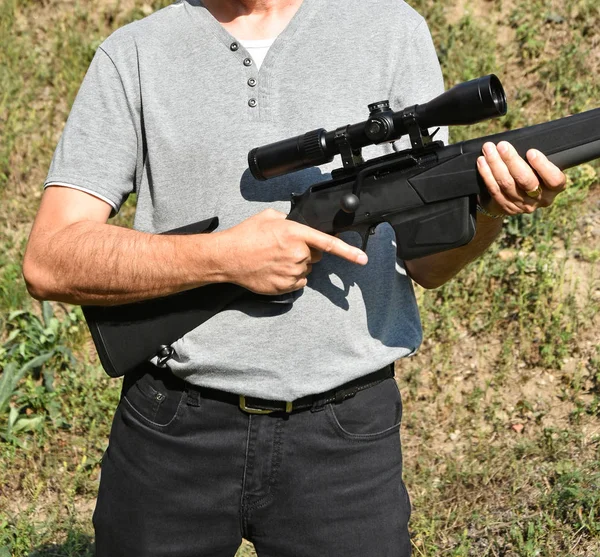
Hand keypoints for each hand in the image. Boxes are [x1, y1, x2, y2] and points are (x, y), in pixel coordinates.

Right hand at [215, 209, 367, 294]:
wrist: (227, 257)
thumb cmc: (245, 236)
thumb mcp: (268, 217)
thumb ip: (288, 219)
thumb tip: (295, 226)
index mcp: (295, 233)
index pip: (328, 243)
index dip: (349, 251)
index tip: (363, 258)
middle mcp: (297, 254)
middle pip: (315, 256)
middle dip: (305, 252)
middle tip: (284, 248)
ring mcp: (291, 272)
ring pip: (305, 270)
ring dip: (295, 265)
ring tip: (274, 259)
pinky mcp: (284, 286)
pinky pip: (298, 283)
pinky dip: (289, 278)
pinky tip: (273, 270)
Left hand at [477, 141, 566, 215]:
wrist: (513, 197)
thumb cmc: (532, 172)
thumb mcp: (542, 164)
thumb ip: (546, 149)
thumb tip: (565, 120)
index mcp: (554, 188)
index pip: (554, 180)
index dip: (543, 166)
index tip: (531, 151)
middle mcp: (539, 199)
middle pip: (526, 181)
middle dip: (512, 161)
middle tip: (502, 145)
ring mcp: (521, 205)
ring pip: (507, 184)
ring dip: (495, 164)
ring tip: (488, 149)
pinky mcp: (504, 206)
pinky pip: (494, 189)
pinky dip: (486, 174)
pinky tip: (482, 162)